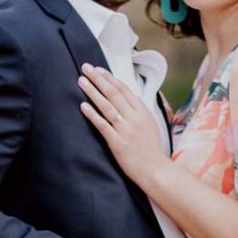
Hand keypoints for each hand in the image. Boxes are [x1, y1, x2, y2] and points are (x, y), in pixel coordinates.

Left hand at [79, 64, 165, 189]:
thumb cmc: (151, 149)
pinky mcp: (118, 143)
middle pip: (113, 93)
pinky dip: (92, 114)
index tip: (98, 69)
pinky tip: (83, 106)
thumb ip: (139, 110)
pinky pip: (103, 125)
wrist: (155, 170)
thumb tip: (129, 96)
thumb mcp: (150, 125)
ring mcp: (126, 130)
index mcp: (143, 112)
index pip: (124, 90)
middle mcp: (134, 118)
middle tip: (85, 68)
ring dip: (93, 92)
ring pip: (107, 106)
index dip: (110, 78)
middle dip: (98, 79)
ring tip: (81, 81)